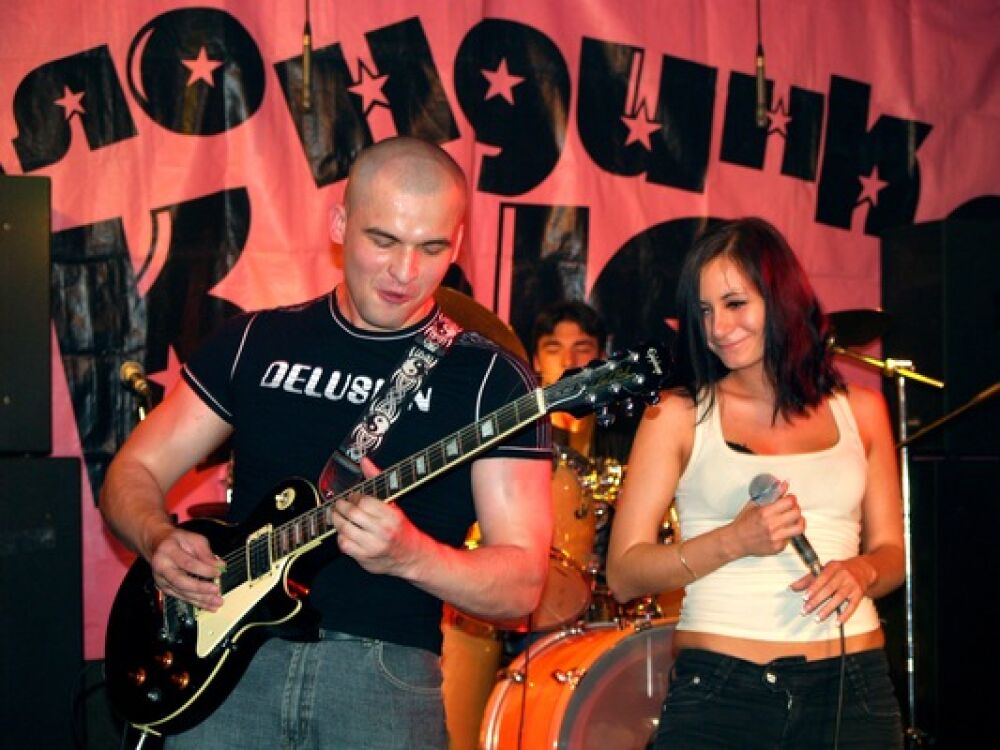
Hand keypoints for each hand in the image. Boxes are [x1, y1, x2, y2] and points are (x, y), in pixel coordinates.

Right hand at [148, 527, 224, 610]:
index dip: (204, 569)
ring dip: (200, 599)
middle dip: (200, 588)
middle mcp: (162, 567)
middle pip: (181, 581)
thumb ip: (206, 553)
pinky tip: (208, 605)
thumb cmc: (177, 541)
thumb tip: (219, 565)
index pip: (187, 563)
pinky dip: (196, 602)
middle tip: (216, 590)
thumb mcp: (193, 539)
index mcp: (168, 551)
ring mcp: (162, 580)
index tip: (218, 572)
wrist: (158, 545)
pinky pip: (182, 597)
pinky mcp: (165, 588)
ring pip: (182, 592)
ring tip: (216, 602)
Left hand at [331, 457, 428, 576]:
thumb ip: (377, 480)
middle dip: (340, 506)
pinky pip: (344, 545)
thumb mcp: (393, 503)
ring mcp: (373, 546)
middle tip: (339, 504)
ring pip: (345, 529)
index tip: (352, 496)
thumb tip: (365, 461)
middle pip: (352, 515)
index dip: (354, 497)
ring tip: (336, 515)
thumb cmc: (400, 527)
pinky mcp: (364, 558)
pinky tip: (344, 531)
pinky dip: (340, 536)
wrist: (411, 556)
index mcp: (392, 516)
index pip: (364, 502)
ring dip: (336, 520)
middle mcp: (383, 532)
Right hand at [729, 482, 806, 557]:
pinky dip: (789, 532)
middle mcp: (771, 525)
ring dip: (798, 521)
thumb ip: (771, 494)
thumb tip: (783, 484)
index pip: (789, 502)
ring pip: (799, 528)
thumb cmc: (743, 522)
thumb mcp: (754, 504)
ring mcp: (776, 538)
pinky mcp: (778, 547)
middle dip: (796, 508)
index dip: (792, 498)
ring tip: (793, 519)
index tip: (790, 498)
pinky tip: (782, 530)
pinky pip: (791, 538)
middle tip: (792, 508)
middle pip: (796, 513)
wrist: (736, 540)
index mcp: (765, 512)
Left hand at [791, 556, 877, 623]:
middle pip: (829, 589)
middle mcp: (844, 575)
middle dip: (816, 601)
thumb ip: (808, 579)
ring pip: (839, 598)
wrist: (864, 569)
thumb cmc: (839, 570)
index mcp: (834, 566)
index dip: (813, 588)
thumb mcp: (825, 570)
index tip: (804, 597)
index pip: (822, 578)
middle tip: (806, 611)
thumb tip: (792, 587)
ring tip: (817, 618)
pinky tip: (837, 623)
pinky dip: (844, 615)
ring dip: (828, 609)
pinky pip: (852, 606)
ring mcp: (853, 585)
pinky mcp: (859, 594)